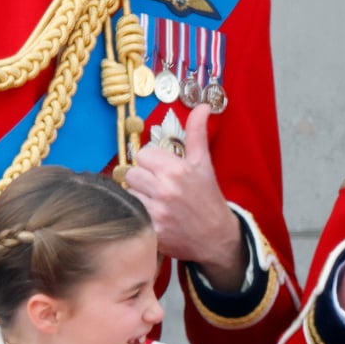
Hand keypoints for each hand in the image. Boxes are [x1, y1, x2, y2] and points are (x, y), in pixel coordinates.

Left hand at [124, 103, 246, 289]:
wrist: (216, 237)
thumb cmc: (208, 198)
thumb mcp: (203, 163)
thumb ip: (197, 132)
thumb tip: (202, 106)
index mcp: (176, 169)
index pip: (143, 155)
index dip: (150, 162)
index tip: (161, 170)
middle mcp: (165, 189)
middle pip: (131, 174)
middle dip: (142, 179)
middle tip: (156, 187)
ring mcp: (157, 212)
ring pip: (128, 194)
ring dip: (137, 197)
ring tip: (153, 202)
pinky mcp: (151, 231)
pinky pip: (131, 214)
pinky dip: (138, 216)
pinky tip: (152, 217)